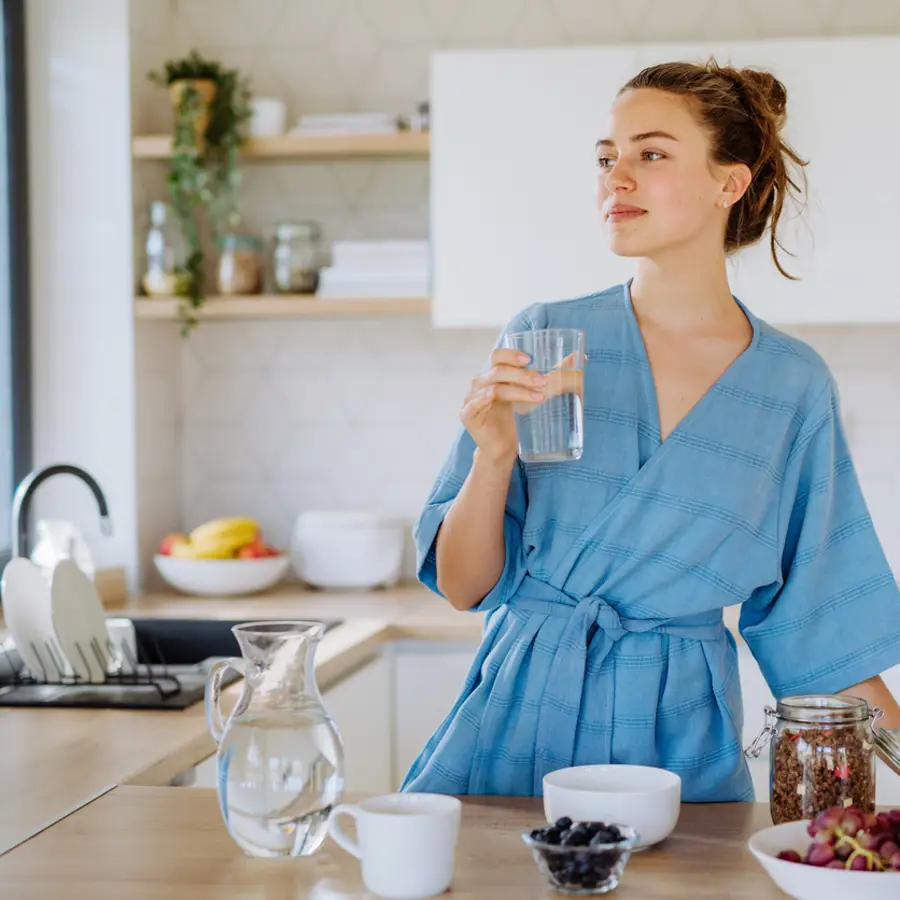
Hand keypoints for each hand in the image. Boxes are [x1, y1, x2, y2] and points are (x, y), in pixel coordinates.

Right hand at [461, 348, 546, 463]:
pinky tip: (492, 396)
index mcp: (494, 374)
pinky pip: (472, 405)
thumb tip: (579, 357)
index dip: (511, 354)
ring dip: (516, 390)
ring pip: (493, 387)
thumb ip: (553, 375)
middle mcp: (481, 383)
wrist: (504, 448)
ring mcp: (472, 399)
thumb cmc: (516, 419)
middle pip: (498, 371)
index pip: (498, 356)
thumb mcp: (535, 393)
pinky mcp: (468, 416)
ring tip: (537, 397)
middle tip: (543, 382)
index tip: (530, 359)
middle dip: (522, 375)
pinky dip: (481, 398)